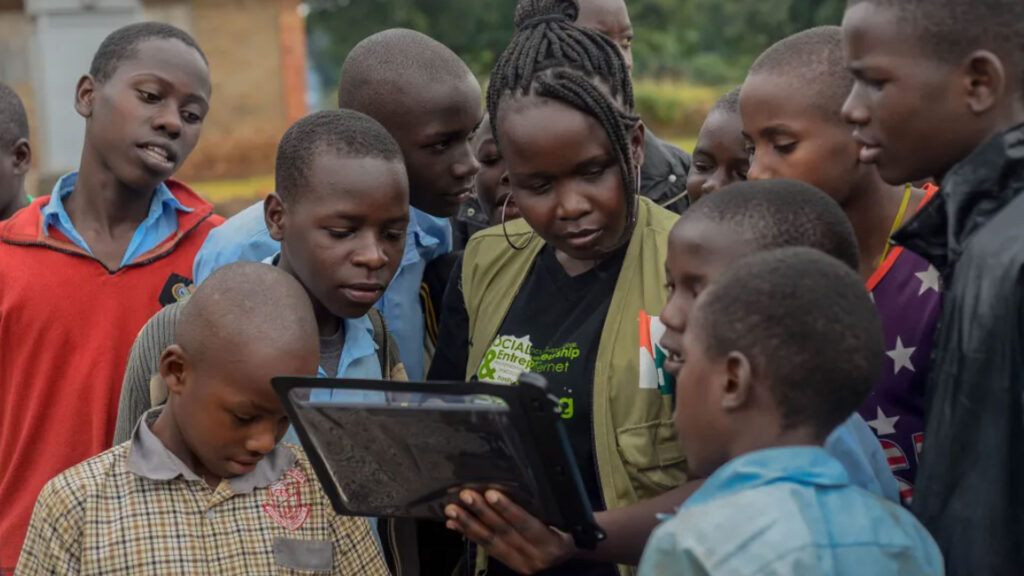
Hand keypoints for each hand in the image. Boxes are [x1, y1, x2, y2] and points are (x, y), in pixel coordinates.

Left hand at [445, 489, 575, 573]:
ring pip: (491, 542)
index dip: (508, 509)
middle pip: (504, 533)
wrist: (571, 551)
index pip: (527, 525)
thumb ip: (547, 507)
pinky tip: (453, 524)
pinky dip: (468, 534)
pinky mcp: (510, 565)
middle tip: (466, 496)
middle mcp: (535, 557)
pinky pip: (486, 548)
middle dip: (482, 513)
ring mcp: (521, 563)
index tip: (491, 494)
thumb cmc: (570, 526)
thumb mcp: (567, 517)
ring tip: (452, 510)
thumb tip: (522, 484)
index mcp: (552, 543)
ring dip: (469, 524)